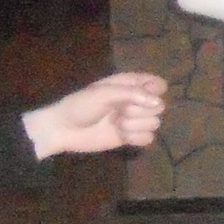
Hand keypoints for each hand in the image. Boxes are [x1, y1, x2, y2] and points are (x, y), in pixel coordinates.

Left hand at [21, 72, 166, 158]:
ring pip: (154, 123)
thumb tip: (158, 103)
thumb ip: (133, 93)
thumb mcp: (104, 93)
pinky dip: (135, 138)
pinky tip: (121, 136)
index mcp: (129, 85)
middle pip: (159, 106)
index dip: (153, 90)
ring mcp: (134, 120)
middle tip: (120, 111)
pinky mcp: (131, 137)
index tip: (140, 96)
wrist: (64, 129)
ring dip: (135, 125)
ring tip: (116, 124)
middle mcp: (135, 101)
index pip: (157, 84)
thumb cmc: (81, 106)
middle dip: (140, 110)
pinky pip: (149, 138)